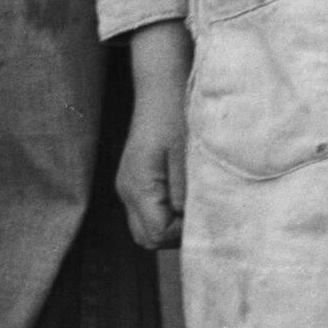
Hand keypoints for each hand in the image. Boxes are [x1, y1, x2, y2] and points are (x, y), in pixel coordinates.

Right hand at [115, 22, 194, 251]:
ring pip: (146, 228)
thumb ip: (184, 191)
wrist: (161, 88)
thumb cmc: (177, 116)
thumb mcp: (186, 154)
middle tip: (197, 210)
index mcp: (139, 187)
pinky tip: (183, 192)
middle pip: (148, 239)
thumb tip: (187, 222)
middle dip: (174, 234)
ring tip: (191, 200)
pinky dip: (165, 212)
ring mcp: (128, 188)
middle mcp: (127, 192)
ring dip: (170, 224)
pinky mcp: (135, 182)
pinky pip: (147, 212)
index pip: (157, 235)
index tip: (200, 210)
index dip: (182, 231)